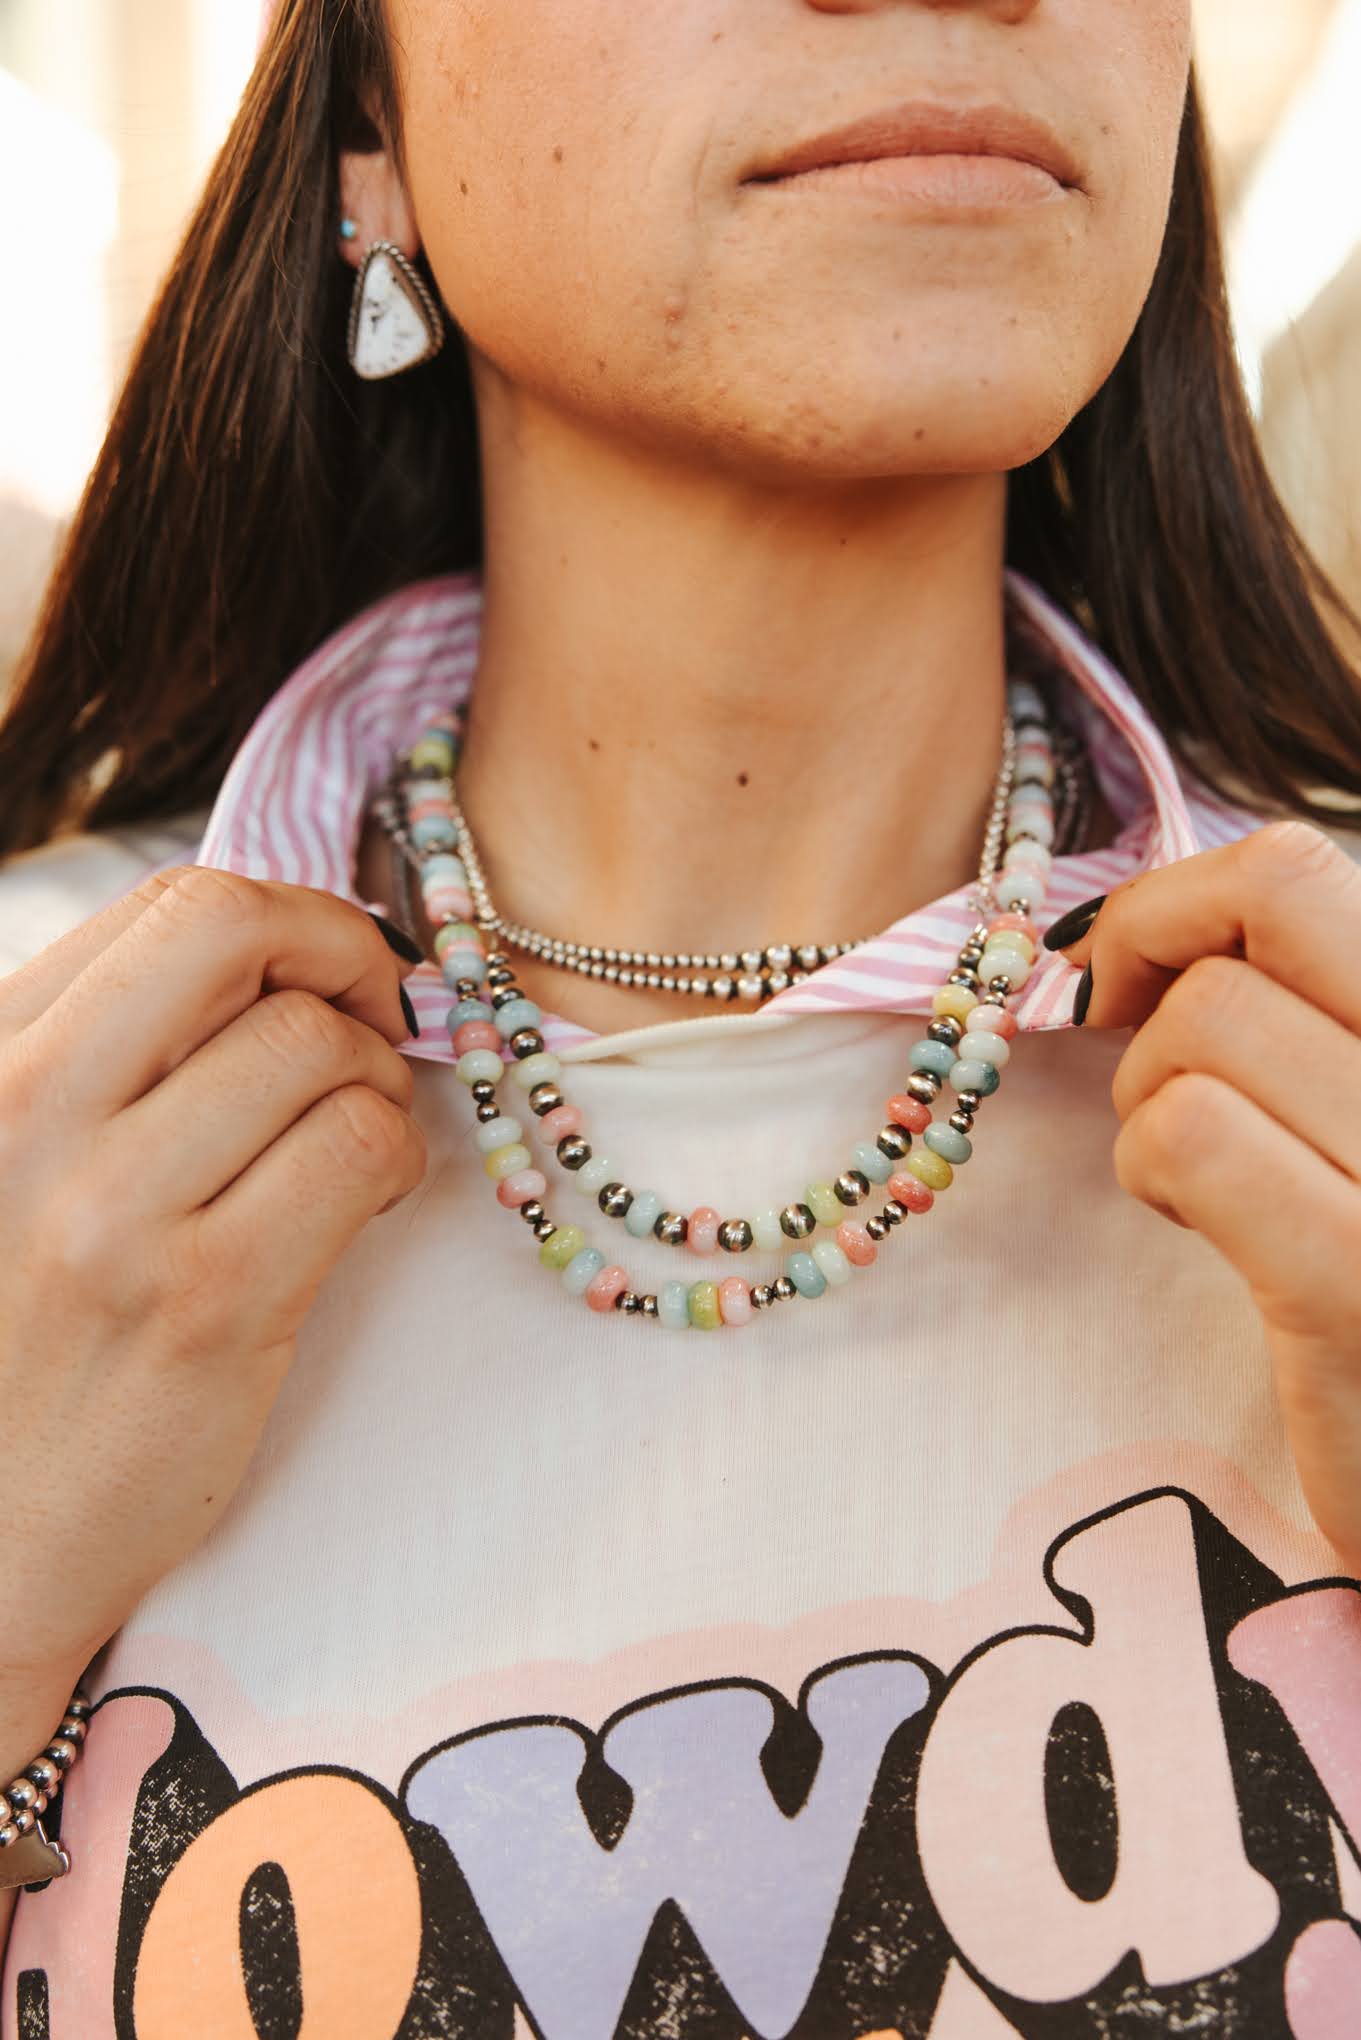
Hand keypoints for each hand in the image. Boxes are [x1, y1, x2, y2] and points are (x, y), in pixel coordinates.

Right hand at [0, 868, 427, 1694]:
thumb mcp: (24, 1159)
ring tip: (353, 1141)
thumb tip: (283, 953)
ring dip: (377, 1078)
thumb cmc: (26, 1335)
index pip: (171, 904)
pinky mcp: (205, 1301)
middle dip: (344, 954)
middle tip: (374, 1020)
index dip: (290, 922)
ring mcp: (111, 1208)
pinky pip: (356, 1145)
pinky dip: (393, 1157)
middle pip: (236, 927)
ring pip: (316, 1041)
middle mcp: (29, 1111)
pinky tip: (366, 1201)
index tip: (329, 978)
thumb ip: (118, 1050)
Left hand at [1042, 819, 1360, 1572]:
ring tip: (1192, 1178)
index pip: (1303, 864)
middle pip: (1272, 890)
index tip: (1134, 983)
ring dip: (1149, 1094)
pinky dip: (1152, 1165)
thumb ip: (1297, 1020)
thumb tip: (1140, 935)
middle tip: (1124, 1043)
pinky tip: (1191, 1224)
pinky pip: (1195, 1132)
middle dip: (1151, 951)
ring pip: (1208, 1021)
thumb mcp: (1338, 1123)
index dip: (1183, 902)